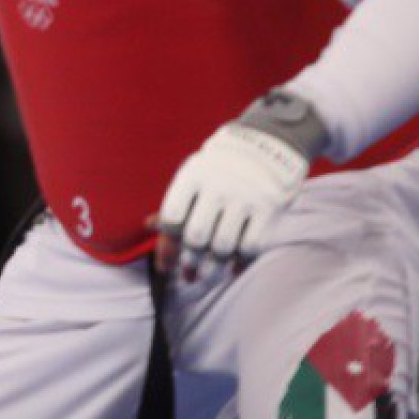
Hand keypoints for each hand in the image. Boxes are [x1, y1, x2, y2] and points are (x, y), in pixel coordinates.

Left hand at [154, 90, 325, 280]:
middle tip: (188, 275)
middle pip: (196, 236)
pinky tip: (232, 269)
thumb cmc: (221, 165)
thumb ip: (176, 201)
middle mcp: (218, 186)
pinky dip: (239, 263)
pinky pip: (251, 246)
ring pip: (222, 246)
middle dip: (189, 261)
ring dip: (213, 267)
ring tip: (207, 275)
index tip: (165, 264)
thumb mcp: (195, 173)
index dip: (166, 245)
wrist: (270, 143)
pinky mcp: (269, 208)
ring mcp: (245, 197)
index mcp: (192, 175)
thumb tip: (149, 226)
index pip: (172, 218)